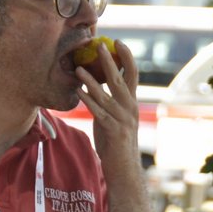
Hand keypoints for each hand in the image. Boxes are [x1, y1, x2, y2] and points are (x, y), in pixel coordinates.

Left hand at [73, 40, 142, 171]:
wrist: (124, 169)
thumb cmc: (116, 144)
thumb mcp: (114, 119)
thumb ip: (107, 103)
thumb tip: (92, 86)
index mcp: (131, 103)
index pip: (133, 74)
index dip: (127, 57)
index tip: (118, 42)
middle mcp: (129, 108)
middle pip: (121, 79)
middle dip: (110, 61)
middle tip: (100, 45)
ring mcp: (122, 119)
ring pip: (106, 95)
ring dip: (91, 80)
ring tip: (78, 68)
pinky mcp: (113, 130)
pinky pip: (98, 112)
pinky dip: (88, 100)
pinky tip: (78, 91)